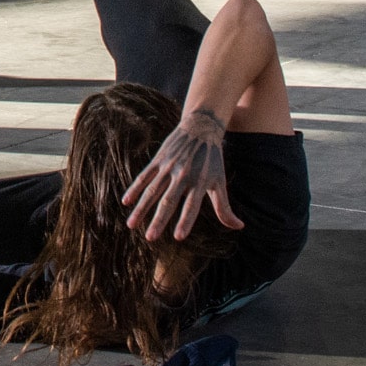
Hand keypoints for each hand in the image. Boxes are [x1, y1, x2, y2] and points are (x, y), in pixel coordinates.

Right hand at [124, 105, 241, 241]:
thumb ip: (225, 207)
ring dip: (141, 208)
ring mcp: (168, 167)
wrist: (200, 128)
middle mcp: (182, 175)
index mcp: (199, 182)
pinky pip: (144, 177)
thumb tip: (239, 227)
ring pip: (152, 191)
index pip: (192, 206)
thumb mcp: (220, 182)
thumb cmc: (212, 160)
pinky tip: (126, 202)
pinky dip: (134, 189)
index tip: (178, 237)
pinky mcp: (158, 160)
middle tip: (150, 238)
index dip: (186, 221)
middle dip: (158, 220)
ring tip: (131, 225)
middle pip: (168, 201)